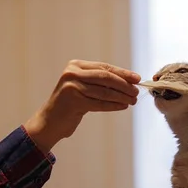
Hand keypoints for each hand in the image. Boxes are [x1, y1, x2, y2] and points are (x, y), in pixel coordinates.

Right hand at [24, 60, 140, 152]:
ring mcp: (71, 87)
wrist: (50, 121)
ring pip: (104, 91)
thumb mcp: (84, 88)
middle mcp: (72, 73)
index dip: (122, 73)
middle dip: (124, 85)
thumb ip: (100, 82)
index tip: (137, 78)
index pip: (104, 67)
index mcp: (75, 66)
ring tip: (133, 101)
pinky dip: (113, 105)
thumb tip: (129, 82)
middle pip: (105, 77)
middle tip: (136, 92)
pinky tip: (123, 106)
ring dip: (122, 96)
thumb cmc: (71, 104)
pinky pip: (100, 103)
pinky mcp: (73, 101)